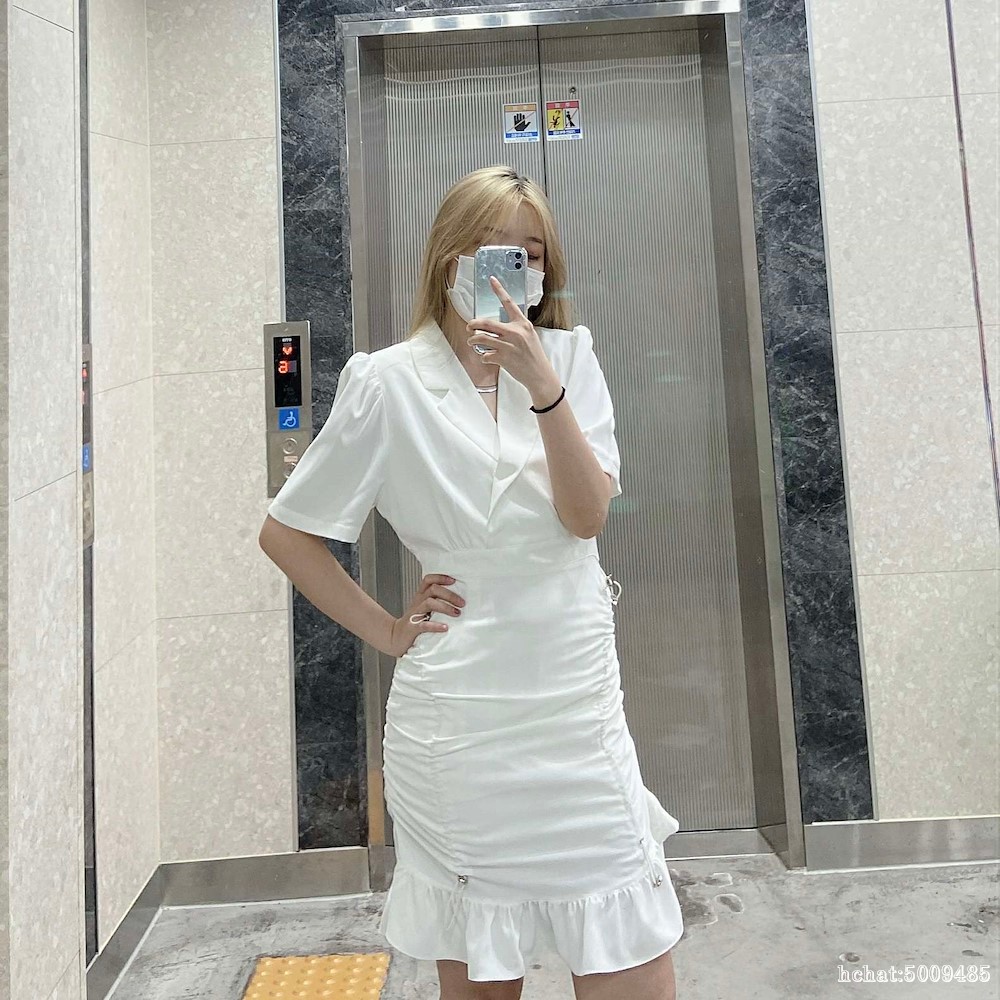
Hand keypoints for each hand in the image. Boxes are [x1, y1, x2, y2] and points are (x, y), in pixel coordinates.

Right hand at [384, 573, 464, 657]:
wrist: (395, 637)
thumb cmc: (413, 622)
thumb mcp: (423, 608)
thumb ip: (436, 601)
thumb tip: (459, 599)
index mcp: (420, 596)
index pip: (428, 580)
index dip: (440, 577)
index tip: (454, 581)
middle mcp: (418, 602)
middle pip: (433, 590)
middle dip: (450, 595)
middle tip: (462, 603)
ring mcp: (414, 614)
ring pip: (429, 603)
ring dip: (445, 607)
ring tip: (457, 613)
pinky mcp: (412, 628)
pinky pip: (424, 625)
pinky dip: (435, 626)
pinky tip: (445, 628)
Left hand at [467, 276, 560, 401]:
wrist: (539, 374)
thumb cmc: (534, 356)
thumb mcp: (529, 336)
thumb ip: (516, 329)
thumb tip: (498, 328)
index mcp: (523, 324)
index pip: (509, 303)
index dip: (499, 290)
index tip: (492, 280)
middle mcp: (515, 332)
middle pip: (487, 323)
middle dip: (473, 324)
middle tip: (469, 326)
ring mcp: (508, 345)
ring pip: (481, 339)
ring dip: (473, 340)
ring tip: (472, 342)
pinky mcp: (503, 358)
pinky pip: (485, 355)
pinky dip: (483, 357)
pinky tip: (487, 357)